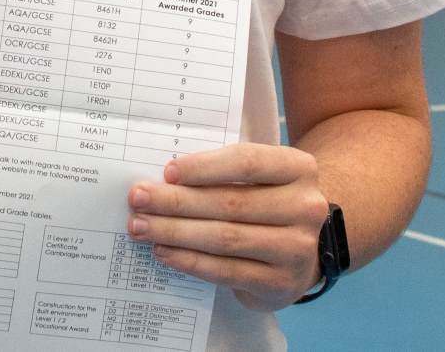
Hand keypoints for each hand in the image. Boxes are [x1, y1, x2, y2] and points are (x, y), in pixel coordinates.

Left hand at [127, 143, 332, 310]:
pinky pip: (225, 271)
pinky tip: (164, 251)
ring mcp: (296, 249)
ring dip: (175, 232)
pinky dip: (190, 261)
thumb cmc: (269, 201)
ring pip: (224, 238)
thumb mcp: (262, 177)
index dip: (204, 167)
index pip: (247, 162)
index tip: (167, 172)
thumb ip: (224, 172)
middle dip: (176, 201)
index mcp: (299, 169)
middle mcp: (304, 208)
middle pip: (230, 203)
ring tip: (142, 227)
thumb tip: (163, 179)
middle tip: (138, 199)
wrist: (306, 249)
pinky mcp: (279, 283)